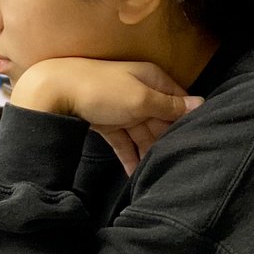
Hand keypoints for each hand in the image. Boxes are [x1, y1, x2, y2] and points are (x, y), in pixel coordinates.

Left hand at [11, 58, 202, 174]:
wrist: (54, 92)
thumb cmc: (101, 89)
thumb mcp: (141, 98)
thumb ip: (169, 105)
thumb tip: (200, 103)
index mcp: (152, 79)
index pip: (179, 101)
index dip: (188, 120)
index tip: (198, 141)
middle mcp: (139, 92)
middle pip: (161, 119)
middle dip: (168, 140)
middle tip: (179, 164)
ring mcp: (122, 107)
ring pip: (142, 133)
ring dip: (149, 152)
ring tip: (159, 175)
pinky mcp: (106, 122)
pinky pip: (123, 142)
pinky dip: (129, 156)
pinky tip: (135, 175)